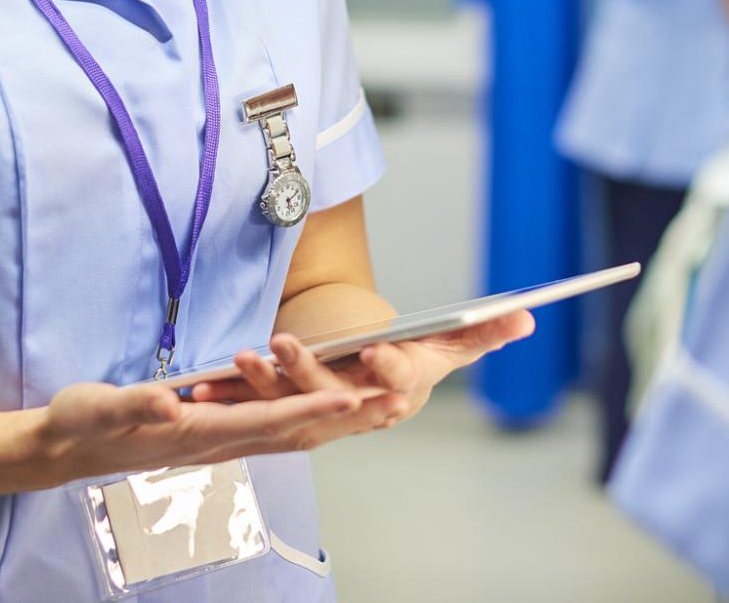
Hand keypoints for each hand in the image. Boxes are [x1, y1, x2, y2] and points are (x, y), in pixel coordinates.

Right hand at [28, 377, 395, 488]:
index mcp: (196, 433)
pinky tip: (321, 407)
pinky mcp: (210, 434)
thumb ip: (136, 405)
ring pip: (286, 433)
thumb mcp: (101, 407)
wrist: (65, 446)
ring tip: (374, 404)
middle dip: (341, 420)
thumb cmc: (82, 422)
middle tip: (391, 401)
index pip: (265, 421)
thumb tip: (171, 404)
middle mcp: (214, 442)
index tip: (349, 397)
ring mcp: (214, 441)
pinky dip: (304, 417)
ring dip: (332, 421)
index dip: (308, 409)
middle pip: (291, 433)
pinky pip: (269, 428)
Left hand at [185, 311, 534, 428]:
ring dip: (259, 383)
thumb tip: (528, 314)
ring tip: (242, 356)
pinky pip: (250, 407)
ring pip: (285, 402)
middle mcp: (354, 410)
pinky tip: (200, 383)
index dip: (385, 369)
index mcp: (397, 393)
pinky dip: (225, 396)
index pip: (395, 382)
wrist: (371, 383)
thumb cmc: (412, 358)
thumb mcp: (450, 342)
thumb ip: (485, 330)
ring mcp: (314, 414)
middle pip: (330, 394)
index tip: (375, 350)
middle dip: (306, 373)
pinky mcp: (280, 411)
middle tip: (285, 344)